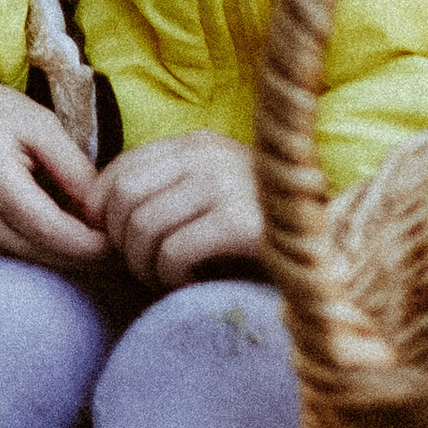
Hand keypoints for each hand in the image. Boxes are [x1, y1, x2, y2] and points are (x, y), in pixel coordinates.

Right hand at [0, 66, 108, 271]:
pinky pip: (6, 257)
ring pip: (27, 261)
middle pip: (42, 255)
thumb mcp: (41, 124)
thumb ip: (75, 170)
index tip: (123, 243)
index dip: (94, 246)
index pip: (53, 233)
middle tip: (115, 242)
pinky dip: (32, 247)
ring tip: (79, 226)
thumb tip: (105, 216)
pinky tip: (43, 225)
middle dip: (83, 254)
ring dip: (58, 251)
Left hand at [95, 131, 265, 287]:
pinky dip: (169, 276)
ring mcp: (227, 184)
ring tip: (163, 279)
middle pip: (123, 198)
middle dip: (119, 243)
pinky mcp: (242, 223)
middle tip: (140, 268)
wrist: (332, 250)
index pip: (119, 169)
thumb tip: (95, 211)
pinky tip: (187, 283)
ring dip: (143, 266)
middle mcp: (210, 155)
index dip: (101, 211)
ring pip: (142, 227)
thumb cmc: (260, 231)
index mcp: (198, 144)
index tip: (111, 243)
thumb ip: (165, 192)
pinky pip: (174, 252)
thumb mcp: (210, 196)